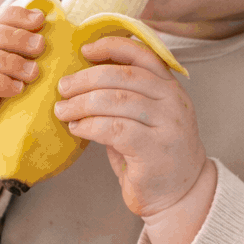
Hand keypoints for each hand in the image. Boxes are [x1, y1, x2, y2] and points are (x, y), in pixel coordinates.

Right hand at [0, 5, 44, 200]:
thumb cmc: (5, 117)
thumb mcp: (20, 84)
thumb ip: (31, 61)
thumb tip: (65, 39)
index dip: (15, 16)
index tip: (41, 20)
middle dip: (14, 36)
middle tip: (41, 46)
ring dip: (6, 60)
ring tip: (34, 72)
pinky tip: (16, 89)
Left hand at [53, 36, 215, 243]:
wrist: (180, 196)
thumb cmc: (154, 156)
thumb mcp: (145, 119)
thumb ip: (124, 97)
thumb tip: (82, 78)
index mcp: (170, 88)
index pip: (142, 54)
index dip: (111, 46)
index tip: (84, 49)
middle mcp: (173, 101)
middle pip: (123, 76)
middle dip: (86, 79)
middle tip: (62, 88)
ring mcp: (167, 125)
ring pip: (115, 101)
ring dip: (81, 103)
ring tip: (63, 110)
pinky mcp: (154, 150)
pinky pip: (114, 129)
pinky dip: (89, 125)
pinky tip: (77, 128)